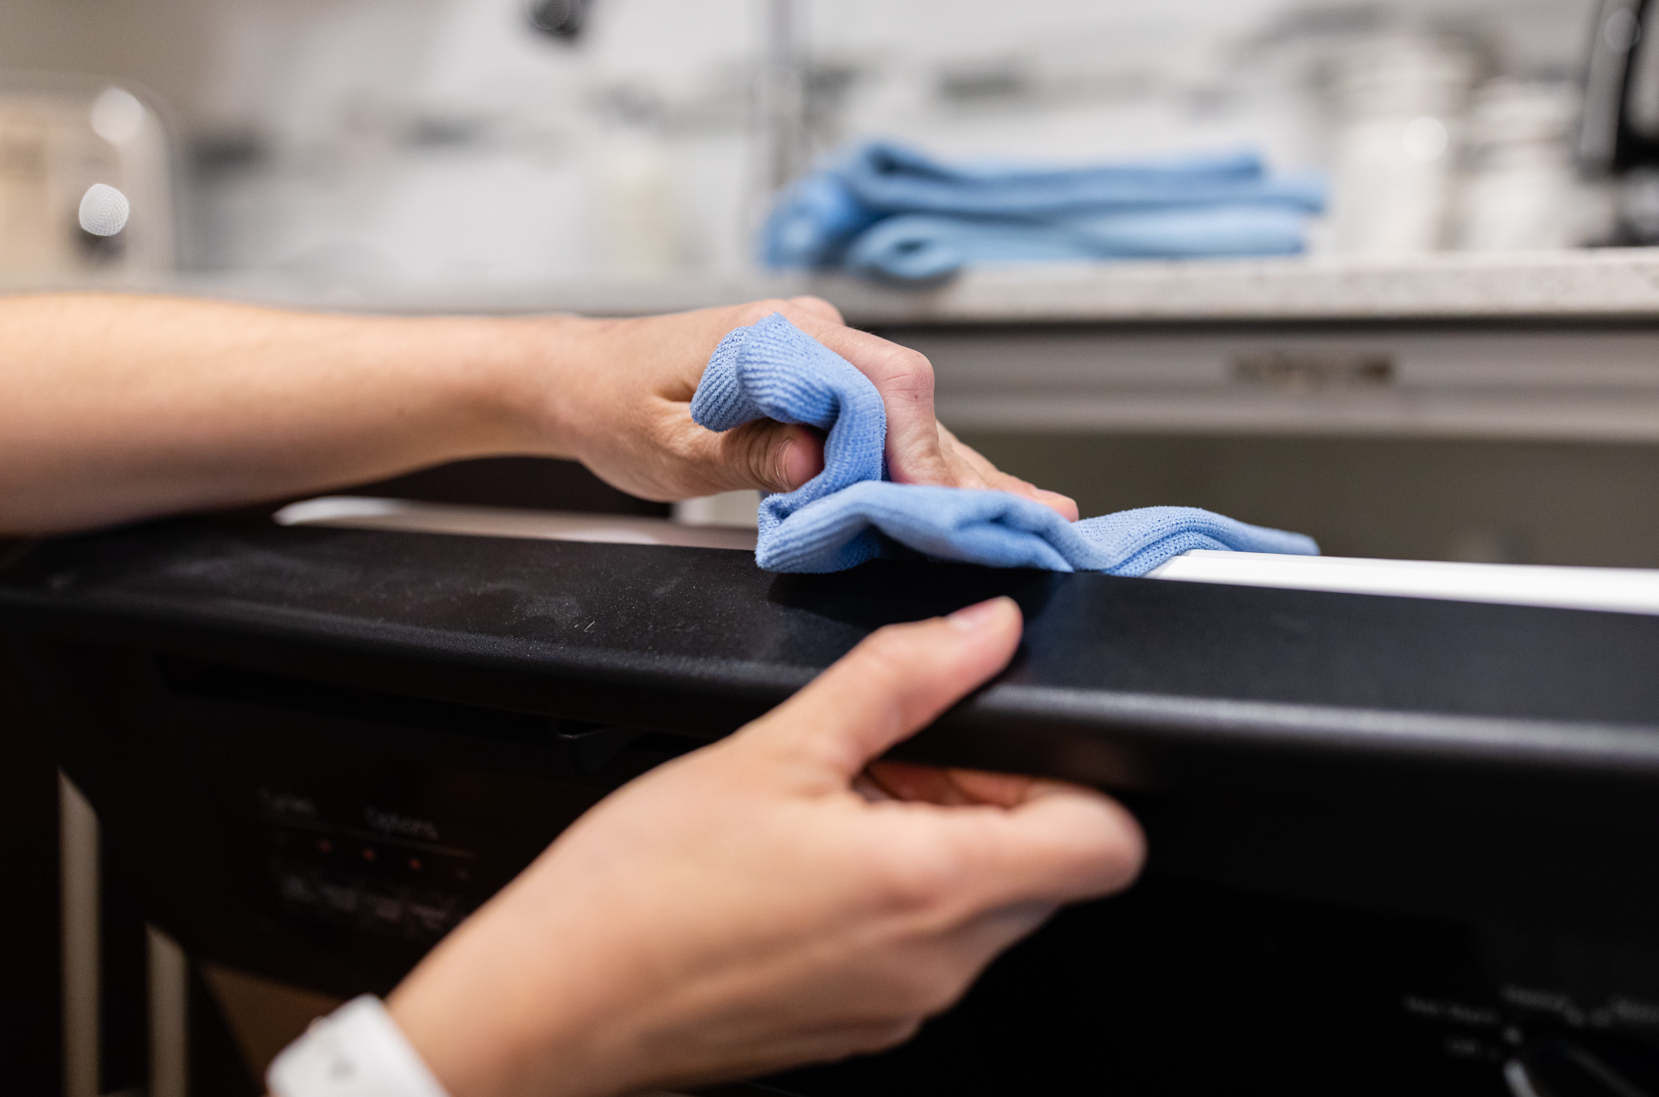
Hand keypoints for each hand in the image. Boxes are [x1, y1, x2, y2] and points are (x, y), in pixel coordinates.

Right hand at [385, 597, 1142, 1096]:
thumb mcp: (774, 747)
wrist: (549, 1008)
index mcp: (932, 887)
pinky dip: (898, 895)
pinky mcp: (863, 1028)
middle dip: (996, 802)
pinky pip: (925, 950)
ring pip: (984, 909)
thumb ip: (900, 678)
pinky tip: (809, 861)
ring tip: (841, 805)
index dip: (1076, 777)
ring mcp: (902, 1007)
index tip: (1002, 744)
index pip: (1108, 843)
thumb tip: (982, 630)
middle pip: (1049, 871)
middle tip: (898, 760)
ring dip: (944, 844)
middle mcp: (937, 965)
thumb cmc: (640, 892)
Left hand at [527, 299, 1077, 518]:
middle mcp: (814, 335)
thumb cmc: (613, 403)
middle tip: (1034, 521)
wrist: (579, 378)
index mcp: (779, 337)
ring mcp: (824, 356)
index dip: (920, 454)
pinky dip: (927, 466)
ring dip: (961, 471)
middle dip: (968, 467)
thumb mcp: (664, 445)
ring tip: (1033, 516)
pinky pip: (887, 424)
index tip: (947, 511)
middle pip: (913, 399)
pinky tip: (973, 499)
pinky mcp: (823, 384)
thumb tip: (815, 461)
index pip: (881, 387)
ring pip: (913, 414)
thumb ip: (742, 452)